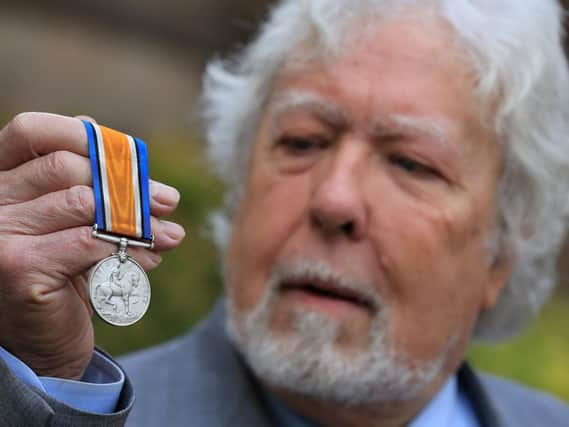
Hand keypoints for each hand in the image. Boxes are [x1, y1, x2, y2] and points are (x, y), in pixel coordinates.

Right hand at [0, 113, 184, 378]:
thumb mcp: (77, 225)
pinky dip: (129, 248)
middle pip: (65, 166)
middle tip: (167, 201)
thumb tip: (145, 174)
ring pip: (83, 202)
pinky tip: (151, 260)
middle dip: (129, 183)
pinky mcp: (17, 267)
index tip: (133, 157)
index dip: (84, 135)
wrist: (42, 342)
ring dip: (138, 219)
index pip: (32, 131)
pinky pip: (89, 241)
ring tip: (169, 234)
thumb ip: (98, 192)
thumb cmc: (63, 275)